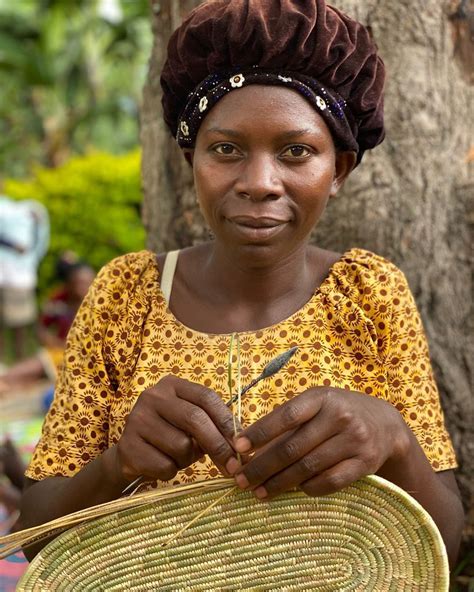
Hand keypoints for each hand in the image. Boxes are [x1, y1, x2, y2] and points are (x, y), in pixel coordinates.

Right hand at [109, 375, 237, 484]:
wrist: (130, 454)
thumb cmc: (169, 437)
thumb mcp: (191, 425)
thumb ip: (213, 426)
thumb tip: (242, 444)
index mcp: (172, 385)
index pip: (206, 397)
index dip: (227, 421)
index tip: (242, 443)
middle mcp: (152, 396)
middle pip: (195, 419)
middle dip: (218, 445)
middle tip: (233, 466)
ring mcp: (137, 419)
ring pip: (181, 445)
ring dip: (187, 460)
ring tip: (177, 457)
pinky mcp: (127, 445)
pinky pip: (164, 465)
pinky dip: (170, 471)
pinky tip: (160, 465)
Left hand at [230, 386, 409, 498]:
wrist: (385, 424)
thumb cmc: (338, 412)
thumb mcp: (316, 404)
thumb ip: (288, 419)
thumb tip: (249, 445)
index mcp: (322, 397)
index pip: (286, 416)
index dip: (260, 433)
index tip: (238, 448)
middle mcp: (340, 416)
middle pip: (293, 447)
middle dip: (262, 466)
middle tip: (241, 479)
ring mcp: (355, 440)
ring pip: (308, 467)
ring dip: (279, 483)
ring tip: (259, 491)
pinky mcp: (365, 463)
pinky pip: (329, 482)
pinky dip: (308, 488)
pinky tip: (294, 491)